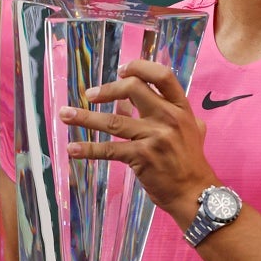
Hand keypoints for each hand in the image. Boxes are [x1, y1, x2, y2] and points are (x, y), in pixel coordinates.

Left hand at [59, 59, 214, 221]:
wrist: (195, 193)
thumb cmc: (191, 163)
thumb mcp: (190, 130)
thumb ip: (172, 114)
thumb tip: (138, 103)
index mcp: (181, 108)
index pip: (162, 75)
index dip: (139, 67)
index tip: (121, 70)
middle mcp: (169, 117)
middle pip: (133, 89)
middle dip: (107, 89)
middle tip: (90, 94)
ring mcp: (155, 136)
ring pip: (113, 121)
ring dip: (85, 117)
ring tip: (65, 114)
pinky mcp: (142, 156)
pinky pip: (109, 149)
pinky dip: (88, 150)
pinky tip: (73, 149)